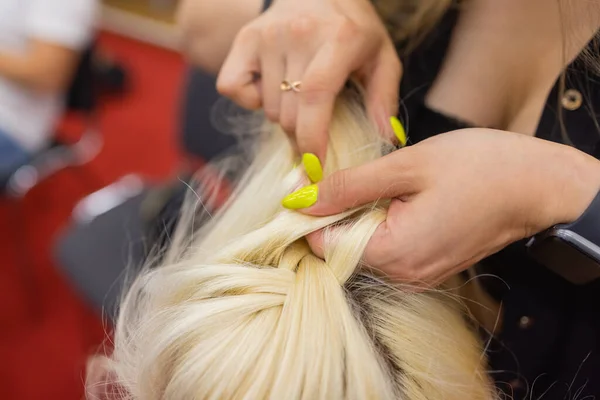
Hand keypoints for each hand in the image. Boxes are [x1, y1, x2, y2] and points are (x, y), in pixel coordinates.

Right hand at [216, 0, 400, 161]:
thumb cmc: (353, 29)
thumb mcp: (381, 56)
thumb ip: (384, 97)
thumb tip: (386, 138)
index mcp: (338, 39)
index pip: (315, 96)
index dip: (312, 137)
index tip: (315, 165)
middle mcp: (299, 34)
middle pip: (289, 114)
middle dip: (302, 135)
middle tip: (315, 130)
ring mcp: (268, 35)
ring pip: (268, 108)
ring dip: (284, 116)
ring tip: (299, 95)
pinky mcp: (245, 39)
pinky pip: (233, 89)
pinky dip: (250, 99)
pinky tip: (270, 88)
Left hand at [285, 128, 599, 286]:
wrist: (539, 185)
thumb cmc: (481, 168)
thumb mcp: (407, 166)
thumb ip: (349, 186)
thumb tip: (300, 199)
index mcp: (394, 253)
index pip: (323, 245)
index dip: (312, 213)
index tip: (315, 180)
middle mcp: (402, 276)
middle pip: (342, 248)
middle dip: (338, 211)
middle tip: (355, 172)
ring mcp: (418, 276)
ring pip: (364, 247)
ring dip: (362, 215)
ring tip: (384, 181)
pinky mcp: (429, 268)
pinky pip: (388, 249)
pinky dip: (383, 223)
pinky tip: (400, 196)